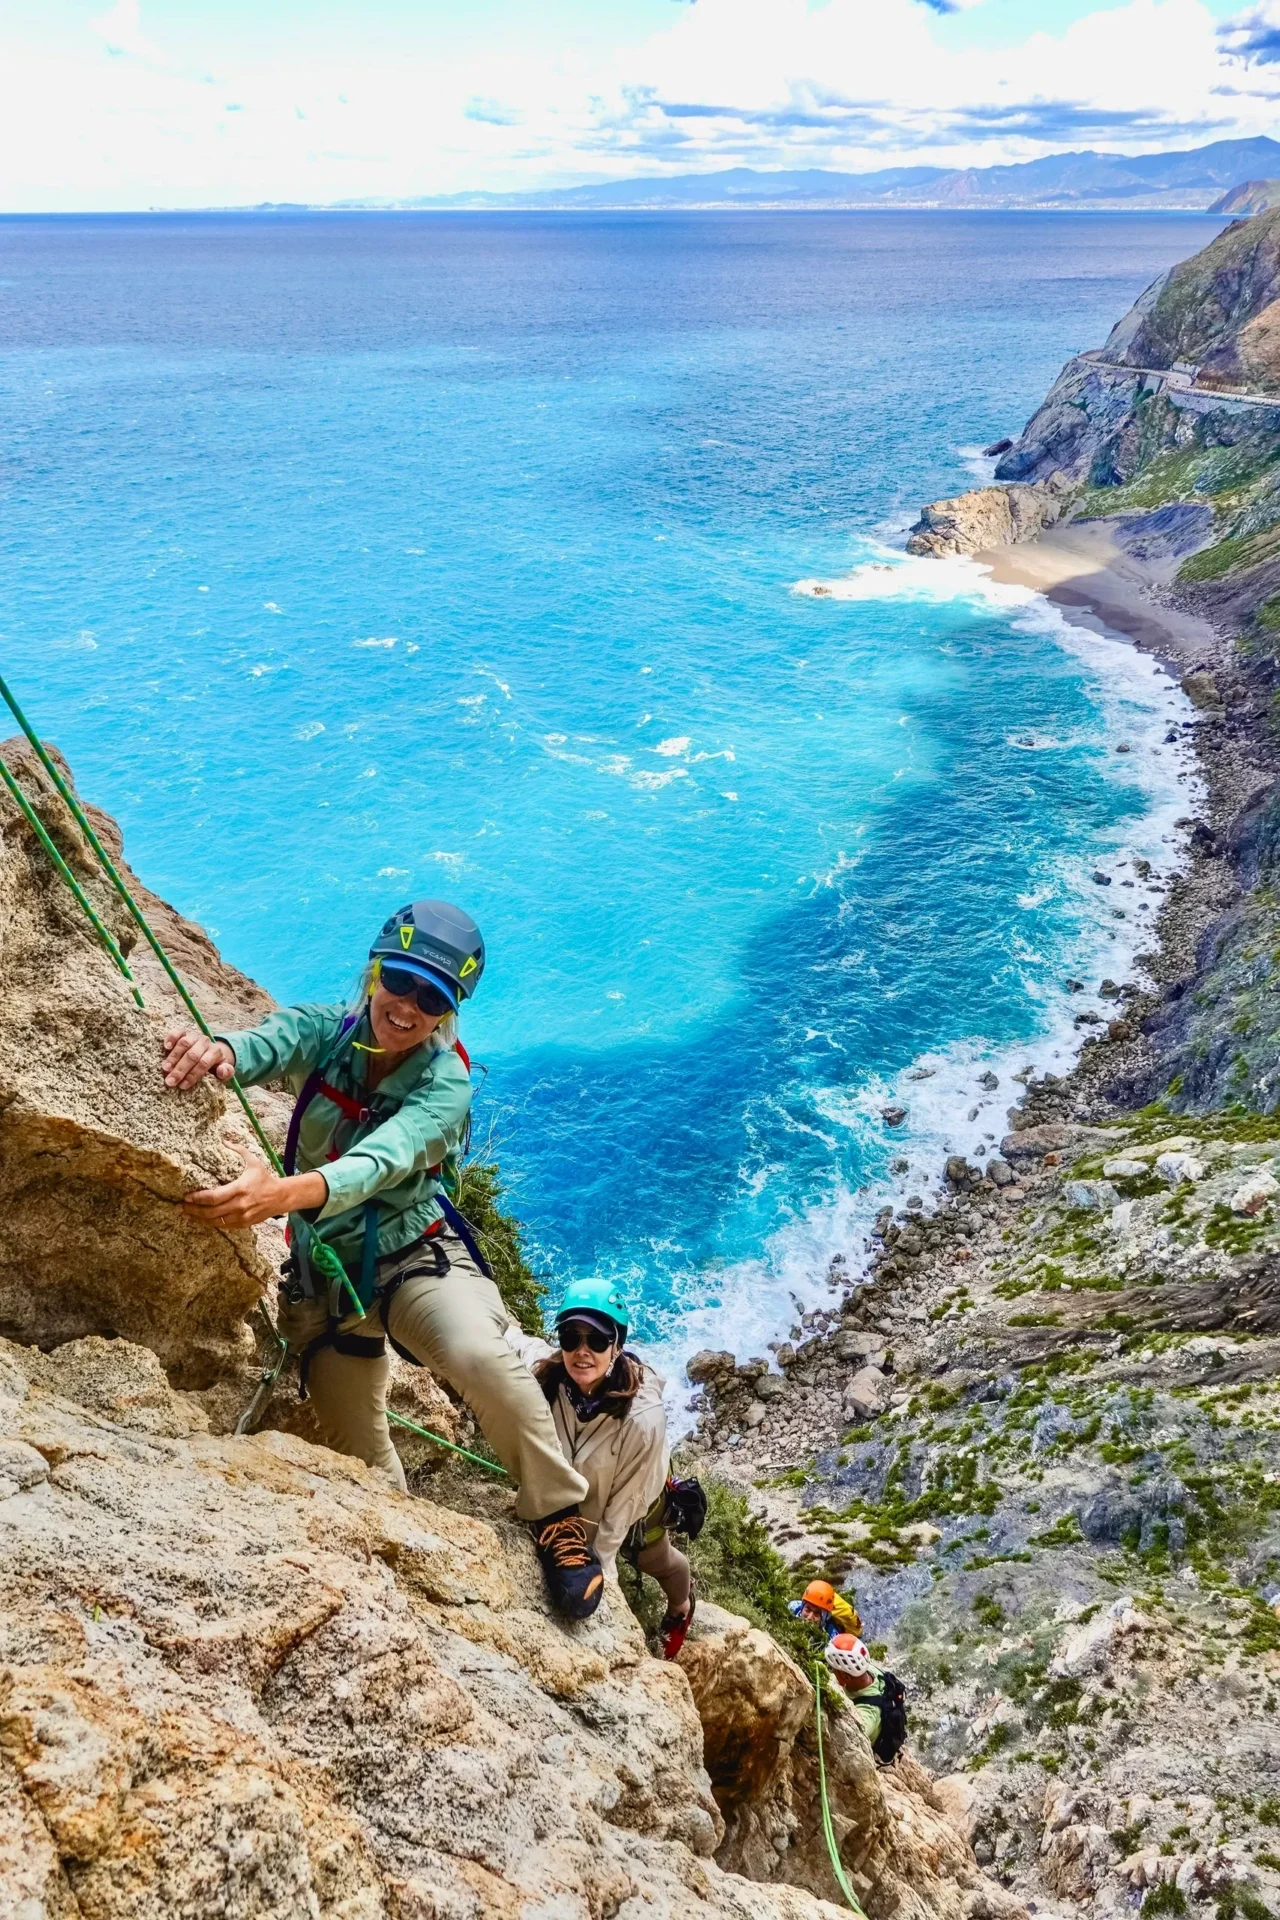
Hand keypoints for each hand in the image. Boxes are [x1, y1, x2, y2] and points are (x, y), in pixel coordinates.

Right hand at [163, 1028, 235, 1090]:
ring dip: (174, 1057)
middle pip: (192, 1055)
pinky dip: (171, 1038)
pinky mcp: (184, 1033)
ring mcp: (194, 1036)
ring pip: (184, 1044)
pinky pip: (177, 1032)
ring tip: (165, 1069)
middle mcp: (205, 1042)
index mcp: (216, 1052)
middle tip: (170, 1081)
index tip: (183, 1086)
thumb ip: (226, 1073)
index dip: (193, 1075)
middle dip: (181, 1069)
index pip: (204, 1063)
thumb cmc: (214, 1066)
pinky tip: (166, 1047)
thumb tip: (222, 1071)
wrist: (210, 1052)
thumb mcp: (223, 1072)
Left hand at [184, 1152, 326, 1229]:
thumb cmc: (264, 1178)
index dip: (198, 1198)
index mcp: (239, 1189)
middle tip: (183, 1206)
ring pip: (216, 1222)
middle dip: (194, 1210)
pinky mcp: (244, 1224)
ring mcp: (242, 1216)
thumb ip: (239, 1150)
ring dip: (200, 1219)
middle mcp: (239, 1205)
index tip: (187, 1196)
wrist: (280, 1196)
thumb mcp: (253, 1161)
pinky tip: (204, 1220)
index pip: (213, 1197)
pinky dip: (212, 1223)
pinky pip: (224, 1226)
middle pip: (211, 1212)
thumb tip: (225, 1140)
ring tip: (189, 1214)